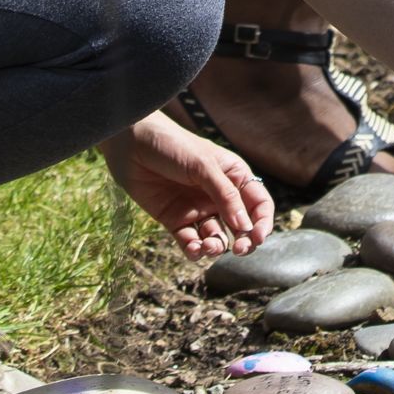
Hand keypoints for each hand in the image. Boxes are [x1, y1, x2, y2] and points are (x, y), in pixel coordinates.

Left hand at [102, 112, 272, 259]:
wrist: (131, 143)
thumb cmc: (173, 145)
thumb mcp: (203, 166)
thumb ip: (225, 196)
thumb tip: (246, 227)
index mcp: (233, 176)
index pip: (258, 204)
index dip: (262, 222)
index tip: (258, 237)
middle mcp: (218, 195)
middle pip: (240, 226)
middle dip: (243, 241)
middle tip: (239, 250)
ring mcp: (196, 208)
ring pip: (215, 237)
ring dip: (216, 247)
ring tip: (209, 247)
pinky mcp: (175, 219)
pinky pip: (189, 241)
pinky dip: (194, 250)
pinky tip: (193, 249)